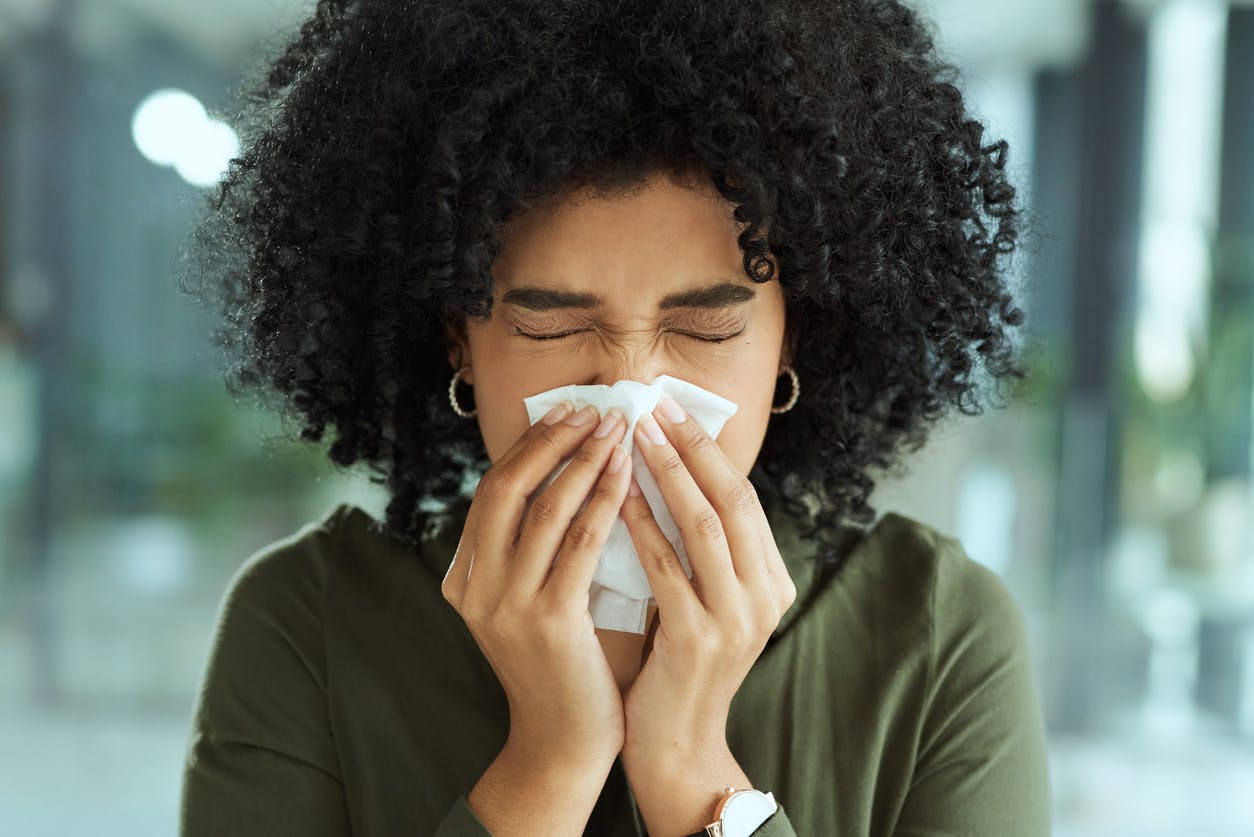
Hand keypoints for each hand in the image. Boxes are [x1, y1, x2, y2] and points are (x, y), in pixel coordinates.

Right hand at [441, 402, 631, 766]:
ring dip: (583, 462)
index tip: (569, 412)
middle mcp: (474, 588)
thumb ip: (536, 548)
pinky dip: (602, 502)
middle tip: (593, 409)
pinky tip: (626, 476)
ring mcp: (504, 606)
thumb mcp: (531, 600)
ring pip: (542, 510)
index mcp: (464, 578)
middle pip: (504, 489)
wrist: (563, 742)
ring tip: (617, 430)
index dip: (530, 447)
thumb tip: (570, 471)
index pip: (491, 492)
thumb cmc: (561, 664)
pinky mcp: (546, 622)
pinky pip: (578, 545)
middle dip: (551, 442)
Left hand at [618, 395, 797, 768]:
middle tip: (653, 405)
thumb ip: (700, 549)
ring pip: (704, 525)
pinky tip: (615, 495)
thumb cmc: (678, 665)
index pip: (744, 498)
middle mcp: (767, 596)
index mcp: (773, 581)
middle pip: (733, 499)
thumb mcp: (705, 600)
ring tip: (633, 435)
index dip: (707, 450)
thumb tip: (669, 471)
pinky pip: (667, 567)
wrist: (676, 746)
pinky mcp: (700, 640)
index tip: (671, 410)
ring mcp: (739, 620)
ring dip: (666, 473)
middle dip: (691, 446)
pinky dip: (642, 525)